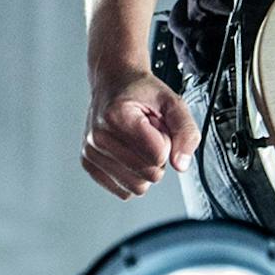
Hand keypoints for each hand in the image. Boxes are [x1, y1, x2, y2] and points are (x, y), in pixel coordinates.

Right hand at [83, 64, 200, 199]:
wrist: (114, 83)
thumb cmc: (141, 92)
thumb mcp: (172, 102)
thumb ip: (186, 130)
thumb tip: (181, 164)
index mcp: (118, 116)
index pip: (158, 155)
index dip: (166, 142)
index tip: (157, 126)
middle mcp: (99, 135)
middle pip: (148, 174)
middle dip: (157, 156)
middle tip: (149, 134)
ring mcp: (91, 151)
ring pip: (136, 187)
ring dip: (145, 167)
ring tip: (138, 143)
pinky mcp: (88, 164)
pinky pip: (123, 191)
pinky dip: (132, 176)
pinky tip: (128, 154)